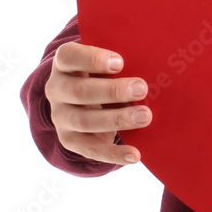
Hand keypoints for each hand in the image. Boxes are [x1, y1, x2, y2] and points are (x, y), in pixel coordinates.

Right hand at [45, 42, 151, 164]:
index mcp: (64, 63)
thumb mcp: (104, 62)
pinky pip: (90, 149)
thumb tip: (154, 60)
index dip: (92, 59)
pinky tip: (134, 155)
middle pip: (79, 91)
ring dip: (117, 119)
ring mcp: (61, 117)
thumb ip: (120, 60)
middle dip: (113, 91)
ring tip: (145, 116)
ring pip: (85, 121)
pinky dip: (114, 154)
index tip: (120, 62)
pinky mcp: (70, 140)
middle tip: (142, 88)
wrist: (85, 101)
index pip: (68, 56)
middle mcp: (57, 89)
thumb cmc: (103, 73)